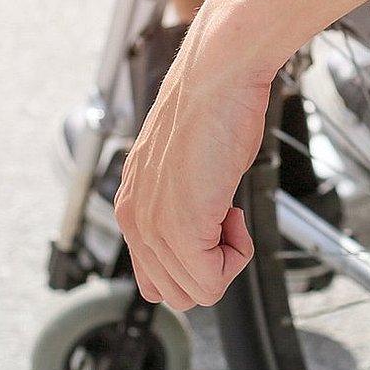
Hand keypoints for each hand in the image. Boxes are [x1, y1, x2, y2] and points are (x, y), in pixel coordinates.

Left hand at [113, 16, 269, 308]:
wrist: (218, 76)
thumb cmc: (213, 106)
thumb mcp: (190, 165)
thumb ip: (187, 202)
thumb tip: (210, 227)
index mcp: (133, 204)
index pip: (154, 276)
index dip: (196, 259)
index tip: (215, 221)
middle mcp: (134, 219)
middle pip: (172, 292)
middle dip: (210, 267)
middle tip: (225, 221)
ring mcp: (153, 226)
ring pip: (193, 292)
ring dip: (224, 261)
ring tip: (230, 212)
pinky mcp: (178, 227)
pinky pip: (211, 280)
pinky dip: (236, 255)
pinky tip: (234, 211)